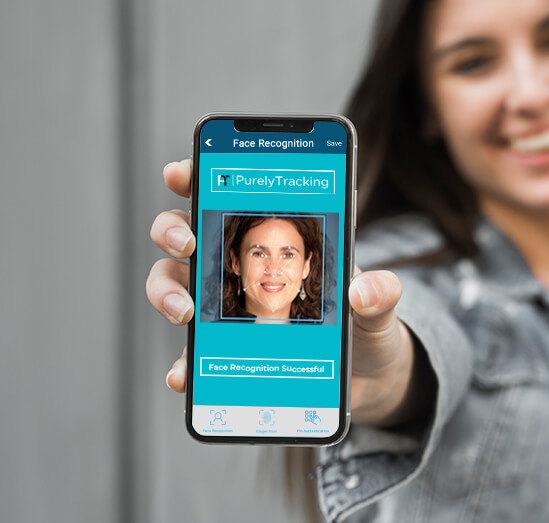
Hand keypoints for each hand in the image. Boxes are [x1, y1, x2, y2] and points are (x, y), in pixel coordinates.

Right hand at [147, 159, 429, 425]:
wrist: (368, 375)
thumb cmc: (366, 324)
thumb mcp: (379, 304)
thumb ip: (380, 292)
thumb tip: (360, 292)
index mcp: (277, 239)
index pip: (228, 197)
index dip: (198, 178)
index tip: (180, 175)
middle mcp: (241, 266)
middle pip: (185, 233)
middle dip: (171, 229)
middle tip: (187, 242)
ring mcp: (226, 306)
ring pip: (173, 284)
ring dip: (165, 291)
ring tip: (185, 311)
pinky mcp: (224, 350)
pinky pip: (191, 352)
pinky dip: (182, 362)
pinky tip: (183, 372)